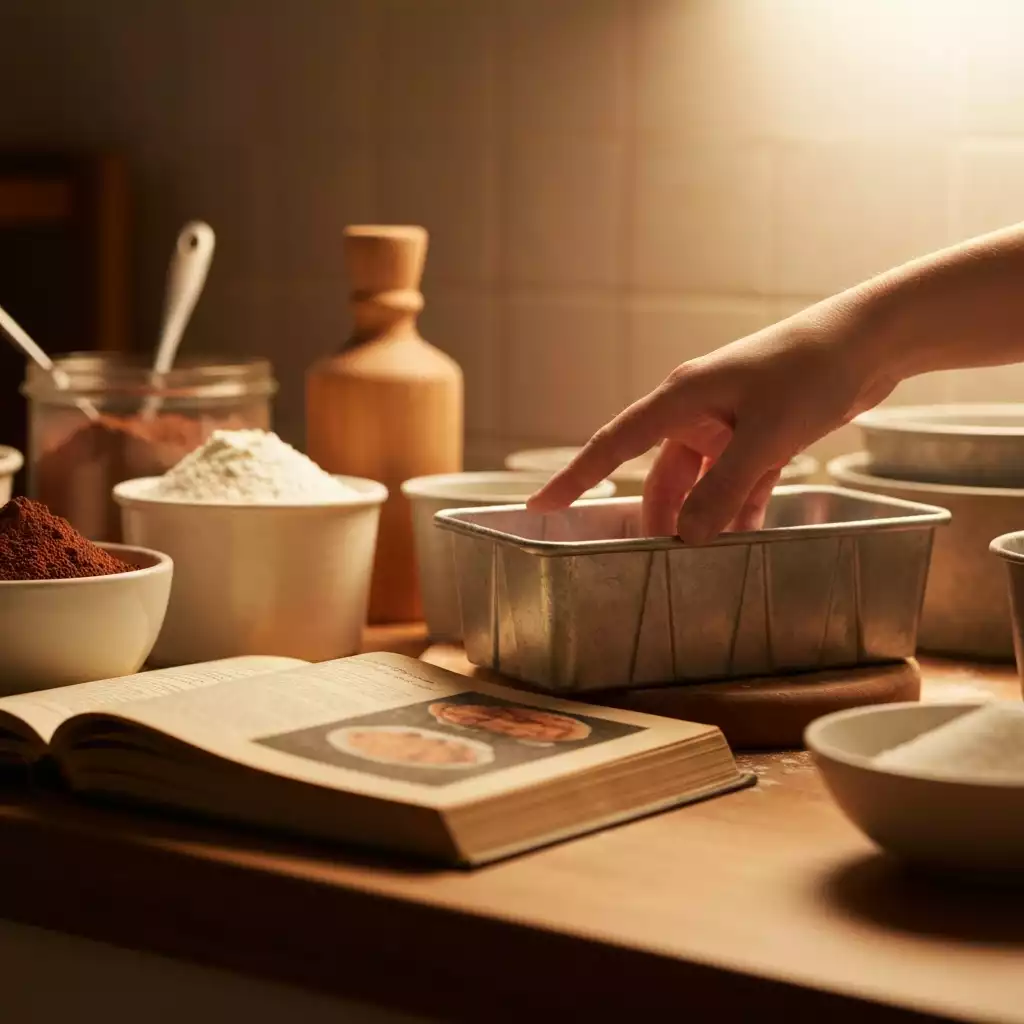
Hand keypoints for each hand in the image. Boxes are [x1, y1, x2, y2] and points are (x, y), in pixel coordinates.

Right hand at [527, 310, 896, 542]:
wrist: (872, 340)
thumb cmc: (813, 371)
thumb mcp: (766, 437)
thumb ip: (723, 491)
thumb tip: (684, 537)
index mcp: (682, 398)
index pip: (613, 444)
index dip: (574, 476)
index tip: (541, 504)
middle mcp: (697, 410)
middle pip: (662, 476)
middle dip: (660, 520)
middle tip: (654, 562)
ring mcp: (728, 422)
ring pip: (701, 483)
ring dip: (705, 519)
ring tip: (708, 562)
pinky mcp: (759, 433)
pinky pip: (737, 481)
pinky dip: (740, 509)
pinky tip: (747, 540)